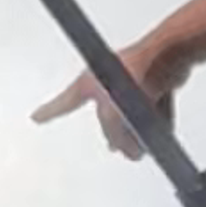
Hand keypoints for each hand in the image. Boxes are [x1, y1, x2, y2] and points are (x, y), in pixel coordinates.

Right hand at [34, 23, 193, 162]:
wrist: (168, 54)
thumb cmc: (136, 71)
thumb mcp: (113, 115)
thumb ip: (117, 138)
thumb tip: (133, 152)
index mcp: (89, 83)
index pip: (63, 103)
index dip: (49, 112)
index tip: (36, 117)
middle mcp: (107, 81)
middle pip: (108, 117)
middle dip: (120, 135)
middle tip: (130, 150)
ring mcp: (130, 81)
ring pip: (133, 114)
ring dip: (143, 129)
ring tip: (152, 140)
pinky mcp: (153, 81)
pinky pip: (152, 107)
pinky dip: (158, 118)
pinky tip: (164, 127)